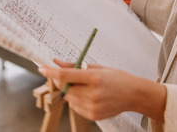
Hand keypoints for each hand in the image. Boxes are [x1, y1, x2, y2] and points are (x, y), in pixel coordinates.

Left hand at [38, 59, 165, 120]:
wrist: (134, 95)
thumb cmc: (117, 78)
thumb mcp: (97, 67)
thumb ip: (74, 65)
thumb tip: (56, 62)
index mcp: (95, 77)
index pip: (66, 75)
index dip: (51, 71)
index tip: (42, 67)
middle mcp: (93, 93)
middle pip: (65, 88)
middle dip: (61, 81)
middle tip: (67, 75)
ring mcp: (93, 106)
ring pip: (69, 98)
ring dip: (70, 91)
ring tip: (85, 86)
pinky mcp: (93, 115)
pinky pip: (75, 107)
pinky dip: (76, 100)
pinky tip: (89, 96)